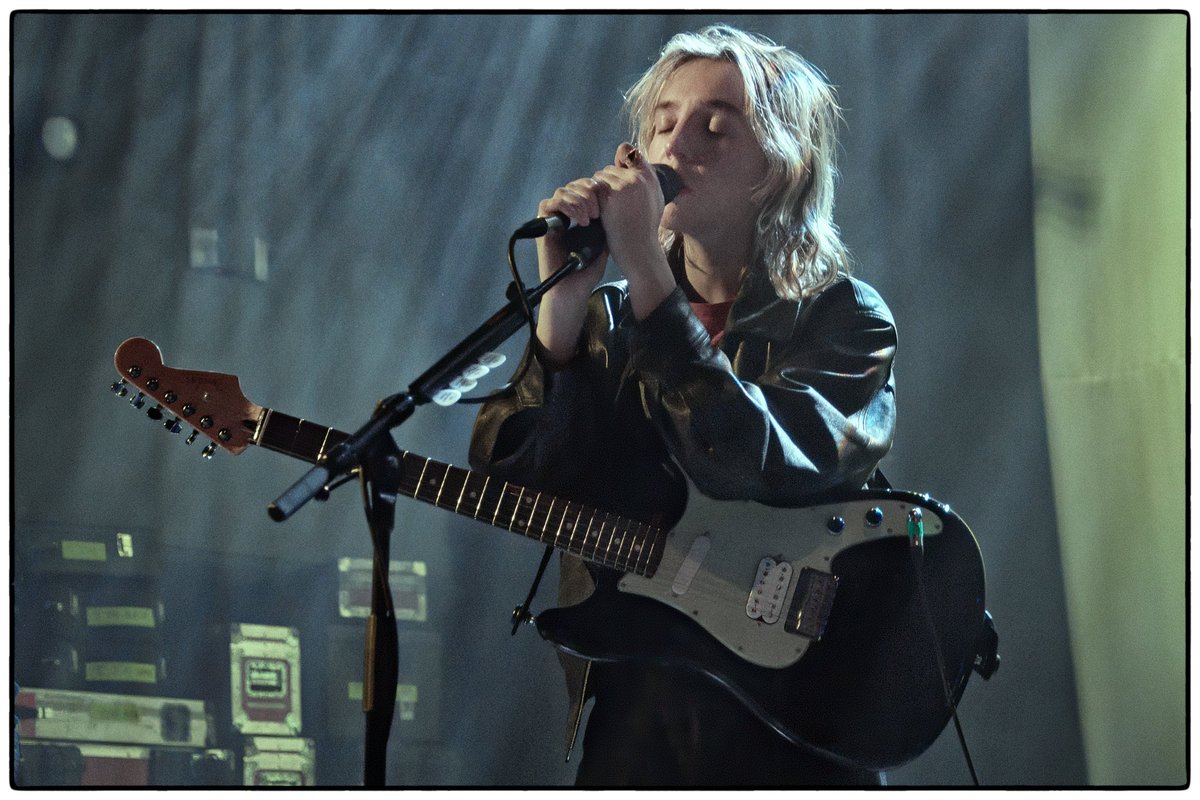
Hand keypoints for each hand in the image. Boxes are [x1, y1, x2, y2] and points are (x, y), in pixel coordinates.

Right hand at [532, 177, 608, 365]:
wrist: (572, 289)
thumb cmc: (587, 270)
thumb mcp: (603, 242)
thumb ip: (606, 223)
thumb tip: (617, 204)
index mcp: (577, 215)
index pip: (585, 189)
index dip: (596, 190)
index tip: (609, 202)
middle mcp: (563, 214)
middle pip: (573, 186)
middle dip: (588, 193)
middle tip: (598, 211)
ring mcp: (552, 219)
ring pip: (562, 191)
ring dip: (579, 199)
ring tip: (590, 217)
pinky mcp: (541, 225)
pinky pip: (549, 204)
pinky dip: (566, 206)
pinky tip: (580, 221)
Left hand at [591, 144, 674, 318]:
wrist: (640, 251)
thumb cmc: (645, 231)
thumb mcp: (655, 200)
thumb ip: (645, 182)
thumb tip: (630, 162)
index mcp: (651, 177)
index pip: (630, 152)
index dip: (620, 160)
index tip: (616, 177)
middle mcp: (639, 177)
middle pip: (610, 169)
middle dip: (606, 184)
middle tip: (606, 203)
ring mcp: (624, 185)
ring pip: (599, 178)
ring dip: (596, 192)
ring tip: (602, 210)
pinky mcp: (611, 196)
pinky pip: (593, 188)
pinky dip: (590, 199)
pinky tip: (595, 213)